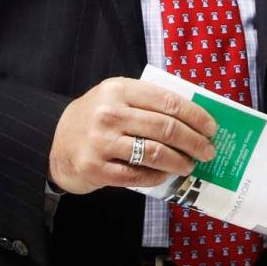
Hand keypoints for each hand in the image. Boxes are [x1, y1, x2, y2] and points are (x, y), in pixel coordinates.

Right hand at [48, 77, 217, 194]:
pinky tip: (166, 175)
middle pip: (166, 128)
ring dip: (180, 161)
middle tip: (208, 150)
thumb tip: (193, 117)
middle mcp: (109, 113)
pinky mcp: (97, 168)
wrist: (55, 144)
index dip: (195, 116)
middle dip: (194, 141)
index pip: (167, 101)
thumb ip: (146, 102)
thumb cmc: (95, 119)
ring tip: (190, 165)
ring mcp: (102, 142)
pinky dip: (158, 176)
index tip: (211, 128)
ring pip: (155, 153)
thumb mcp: (115, 98)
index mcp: (118, 89)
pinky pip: (138, 175)